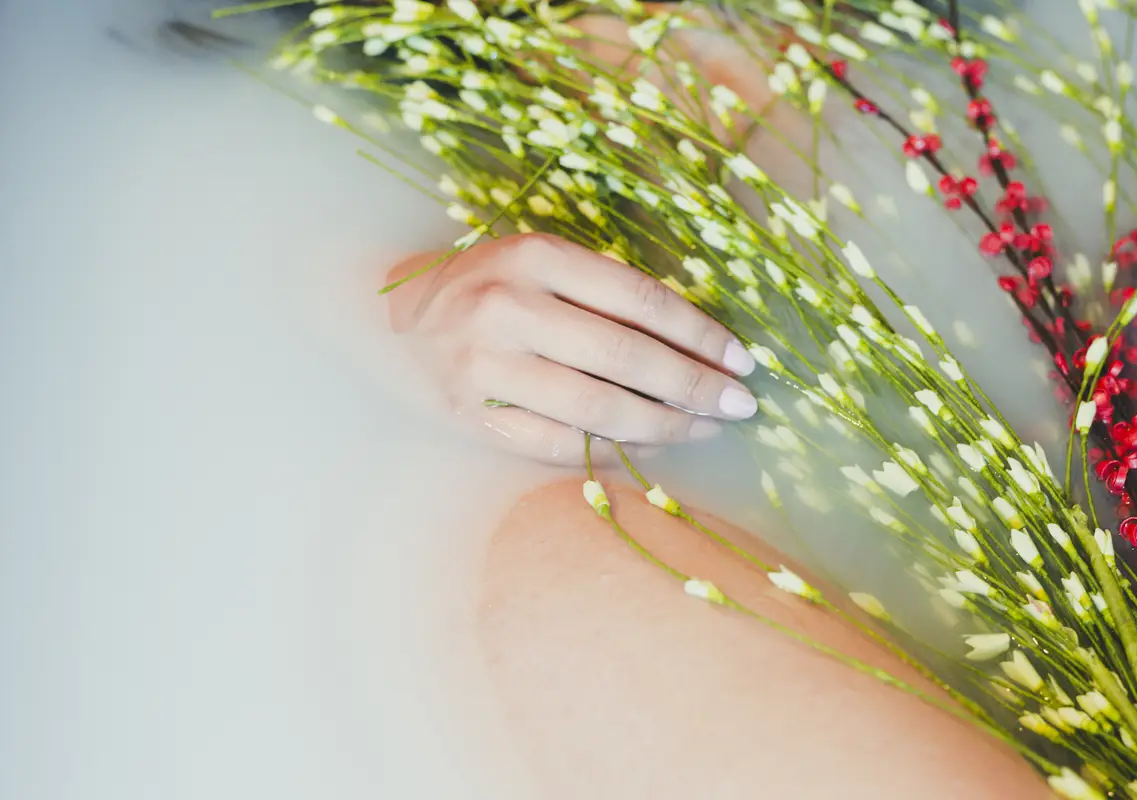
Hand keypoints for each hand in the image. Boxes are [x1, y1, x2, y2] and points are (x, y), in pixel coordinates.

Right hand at [388, 233, 757, 465]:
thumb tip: (693, 343)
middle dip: (694, 386)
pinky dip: (609, 449)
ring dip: (663, 424)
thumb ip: (601, 293)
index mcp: (535, 256)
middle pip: (626, 357)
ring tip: (704, 429)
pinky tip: (647, 447)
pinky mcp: (471, 416)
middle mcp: (509, 307)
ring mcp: (487, 367)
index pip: (639, 300)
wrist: (387, 318)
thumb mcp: (537, 264)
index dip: (699, 334)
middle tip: (739, 405)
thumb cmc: (482, 285)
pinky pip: (558, 442)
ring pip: (597, 407)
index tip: (741, 360)